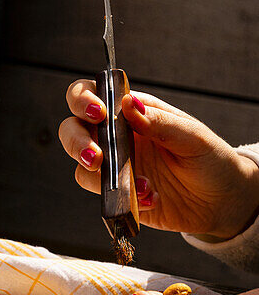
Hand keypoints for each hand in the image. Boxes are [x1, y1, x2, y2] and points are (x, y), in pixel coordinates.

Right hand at [59, 81, 258, 240]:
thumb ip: (158, 121)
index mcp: (134, 112)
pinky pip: (103, 195)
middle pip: (73, 128)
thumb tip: (127, 104)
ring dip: (103, 176)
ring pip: (81, 166)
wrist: (220, 201)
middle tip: (96, 157)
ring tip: (139, 183)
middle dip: (76, 140)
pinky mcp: (118, 195)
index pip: (96, 93)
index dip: (84, 99)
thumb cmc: (210, 160)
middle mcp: (118, 137)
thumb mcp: (191, 136)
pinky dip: (122, 198)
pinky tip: (150, 197)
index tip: (98, 114)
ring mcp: (116, 167)